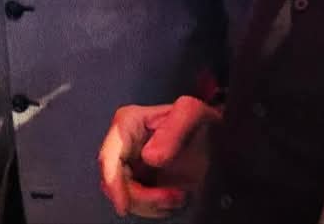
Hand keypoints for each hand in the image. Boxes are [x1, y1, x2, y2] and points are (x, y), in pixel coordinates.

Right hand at [98, 96, 220, 217]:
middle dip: (140, 197)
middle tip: (171, 198)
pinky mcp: (141, 182)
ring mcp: (131, 165)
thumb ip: (173, 131)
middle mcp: (123, 145)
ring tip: (179, 196)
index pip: (109, 156)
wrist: (214, 135)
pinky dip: (156, 208)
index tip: (124, 206)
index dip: (113, 183)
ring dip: (151, 205)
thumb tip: (148, 158)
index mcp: (128, 123)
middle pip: (114, 181)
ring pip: (125, 196)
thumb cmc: (200, 119)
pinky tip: (175, 198)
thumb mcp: (192, 114)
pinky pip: (138, 203)